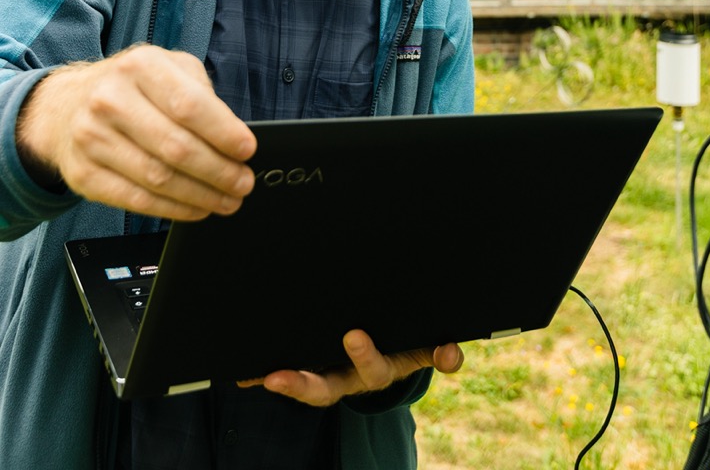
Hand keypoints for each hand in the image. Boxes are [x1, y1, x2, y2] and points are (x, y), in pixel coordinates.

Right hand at [15, 46, 256, 220]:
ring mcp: (92, 138)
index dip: (223, 132)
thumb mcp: (168, 68)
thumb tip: (234, 136)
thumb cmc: (133, 87)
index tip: (248, 150)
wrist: (67, 105)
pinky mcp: (83, 175)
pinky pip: (136, 200)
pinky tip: (196, 209)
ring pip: (158, 179)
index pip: (188, 105)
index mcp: (140, 66)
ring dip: (201, 196)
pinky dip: (173, 209)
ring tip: (227, 200)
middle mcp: (111, 99)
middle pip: (175, 147)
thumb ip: (201, 93)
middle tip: (243, 183)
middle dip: (219, 171)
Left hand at [238, 330, 463, 405]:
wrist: (393, 345)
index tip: (353, 335)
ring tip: (263, 376)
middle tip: (282, 377)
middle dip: (306, 384)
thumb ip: (439, 351)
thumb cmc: (407, 340)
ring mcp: (328, 374)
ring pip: (303, 386)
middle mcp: (349, 377)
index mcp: (379, 369)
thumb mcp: (425, 346)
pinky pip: (286, 374)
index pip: (373, 369)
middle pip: (326, 389)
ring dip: (283, 383)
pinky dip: (265, 376)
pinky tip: (244, 374)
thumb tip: (452, 355)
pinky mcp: (310, 365)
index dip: (364, 356)